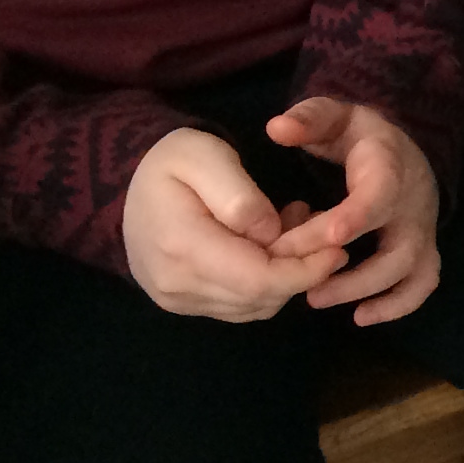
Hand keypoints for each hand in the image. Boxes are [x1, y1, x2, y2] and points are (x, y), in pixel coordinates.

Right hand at [120, 127, 347, 321]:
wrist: (125, 184)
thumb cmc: (170, 161)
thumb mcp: (205, 156)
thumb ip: (240, 196)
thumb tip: (271, 233)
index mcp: (182, 246)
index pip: (256, 280)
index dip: (304, 271)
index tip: (337, 248)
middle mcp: (176, 284)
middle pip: (259, 298)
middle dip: (302, 272)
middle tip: (325, 234)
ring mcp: (176, 299)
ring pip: (253, 306)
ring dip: (286, 277)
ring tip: (293, 229)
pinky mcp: (182, 302)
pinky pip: (238, 306)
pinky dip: (266, 284)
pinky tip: (271, 246)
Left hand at [260, 99, 442, 324]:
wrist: (403, 149)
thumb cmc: (361, 136)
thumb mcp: (337, 117)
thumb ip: (309, 118)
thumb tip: (275, 128)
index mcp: (391, 169)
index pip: (379, 197)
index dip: (356, 218)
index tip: (327, 238)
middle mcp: (413, 204)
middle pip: (398, 248)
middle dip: (353, 273)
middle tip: (304, 286)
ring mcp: (421, 230)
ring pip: (411, 270)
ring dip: (367, 291)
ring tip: (317, 299)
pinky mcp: (422, 249)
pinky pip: (422, 283)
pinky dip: (398, 305)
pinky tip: (360, 317)